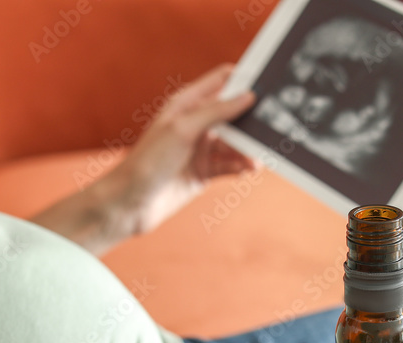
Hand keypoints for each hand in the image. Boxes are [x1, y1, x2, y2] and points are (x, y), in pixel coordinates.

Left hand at [30, 65, 255, 254]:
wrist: (130, 204)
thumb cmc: (147, 162)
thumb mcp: (183, 128)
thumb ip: (216, 111)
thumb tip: (247, 96)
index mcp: (187, 104)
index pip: (222, 81)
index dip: (244, 79)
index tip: (268, 84)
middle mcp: (195, 124)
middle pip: (234, 114)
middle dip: (252, 120)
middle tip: (272, 127)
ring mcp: (199, 149)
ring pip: (235, 143)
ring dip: (248, 149)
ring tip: (257, 158)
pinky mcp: (203, 173)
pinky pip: (229, 165)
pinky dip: (240, 166)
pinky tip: (247, 169)